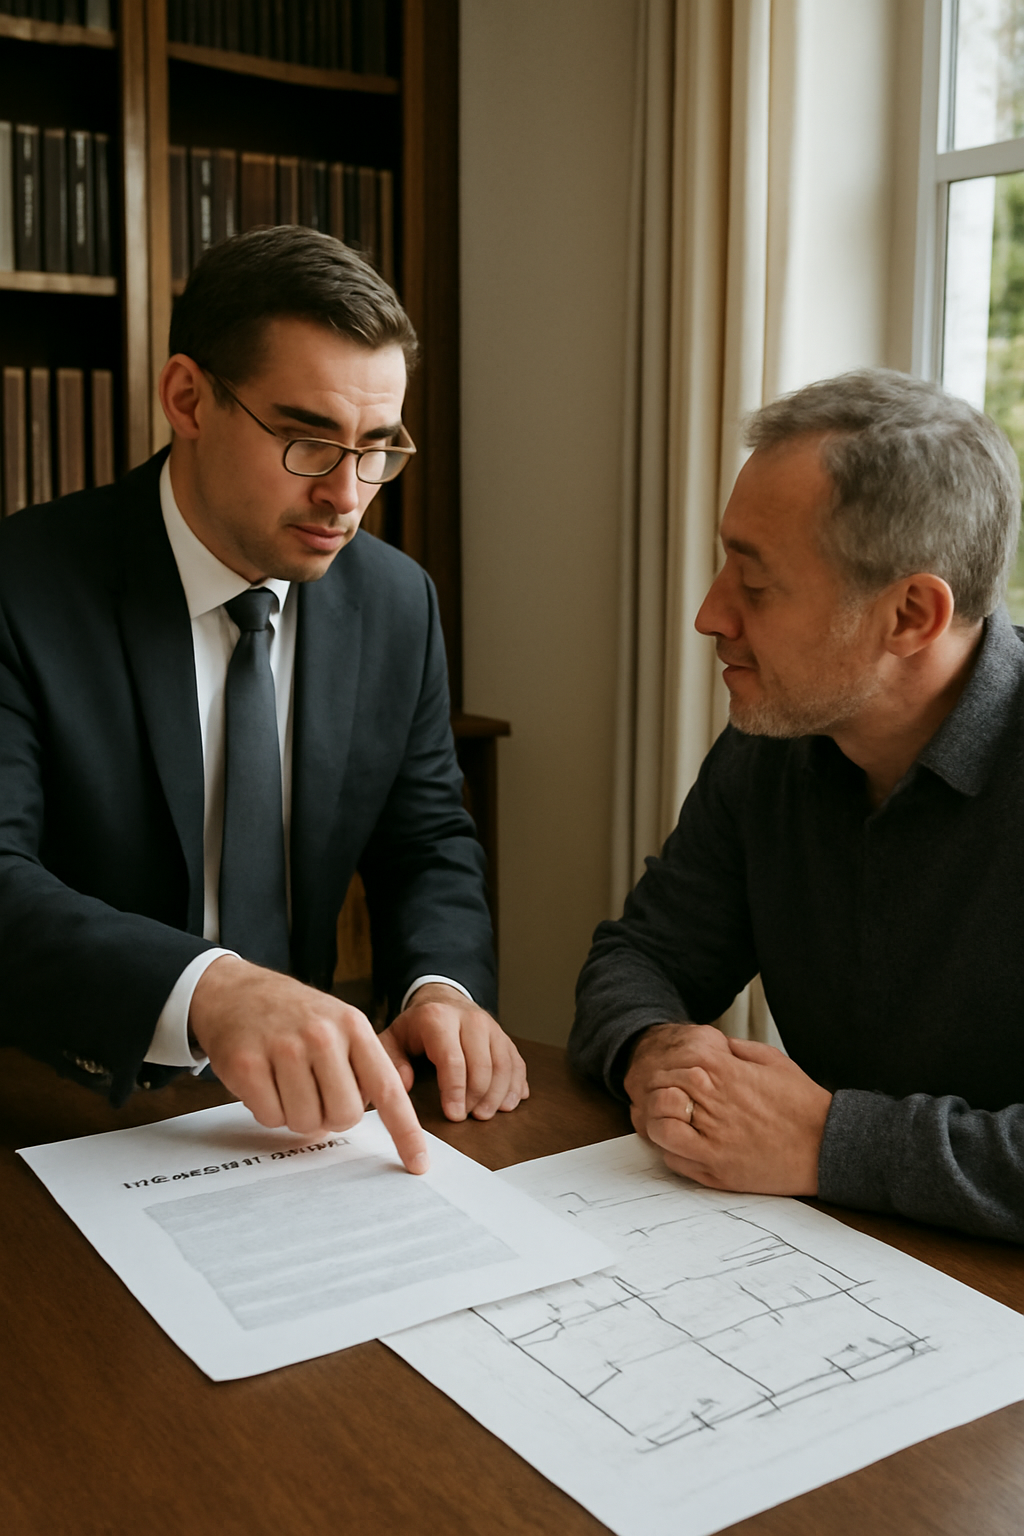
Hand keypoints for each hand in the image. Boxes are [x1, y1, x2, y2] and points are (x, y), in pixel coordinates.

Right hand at [188, 955, 428, 1172]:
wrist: (234, 991)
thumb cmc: (294, 1017)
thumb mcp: (338, 1024)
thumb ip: (361, 1067)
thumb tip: (375, 1117)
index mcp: (353, 1027)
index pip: (387, 1088)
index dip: (405, 1131)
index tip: (418, 1164)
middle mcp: (322, 1035)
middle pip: (344, 1116)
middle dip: (330, 1117)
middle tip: (314, 1093)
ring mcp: (283, 1048)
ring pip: (305, 1122)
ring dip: (296, 1114)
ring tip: (285, 1082)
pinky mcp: (247, 1063)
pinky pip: (270, 1118)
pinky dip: (267, 1110)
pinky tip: (263, 1081)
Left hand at [379, 982, 528, 1121]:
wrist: (441, 999)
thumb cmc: (416, 1027)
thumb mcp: (392, 1039)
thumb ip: (392, 1062)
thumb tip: (405, 1085)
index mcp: (438, 1019)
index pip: (452, 1060)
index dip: (455, 1091)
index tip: (454, 1115)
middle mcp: (470, 1020)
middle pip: (482, 1066)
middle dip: (477, 1098)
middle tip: (468, 1117)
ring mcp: (492, 1027)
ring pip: (504, 1066)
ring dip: (498, 1096)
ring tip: (485, 1114)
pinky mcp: (505, 1037)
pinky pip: (517, 1063)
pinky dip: (516, 1086)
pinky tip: (508, 1103)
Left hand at [624, 1022, 831, 1195]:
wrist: (826, 1145)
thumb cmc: (801, 1103)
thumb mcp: (771, 1060)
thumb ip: (735, 1048)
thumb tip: (712, 1043)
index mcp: (724, 1071)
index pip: (670, 1060)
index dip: (666, 1066)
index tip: (673, 1073)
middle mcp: (713, 1103)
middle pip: (659, 1090)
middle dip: (656, 1091)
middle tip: (664, 1097)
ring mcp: (711, 1139)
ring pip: (657, 1124)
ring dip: (656, 1120)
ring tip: (668, 1120)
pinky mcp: (716, 1169)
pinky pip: (672, 1158)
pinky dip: (669, 1149)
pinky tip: (682, 1143)